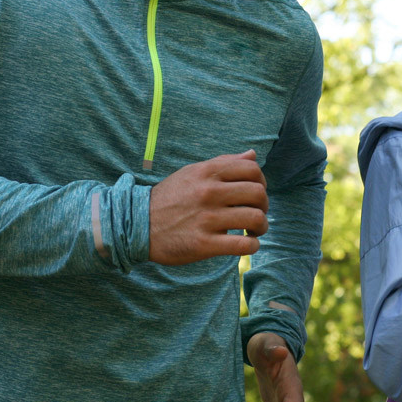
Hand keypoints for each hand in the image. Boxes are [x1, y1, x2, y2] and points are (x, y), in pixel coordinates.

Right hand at [148, 150, 268, 264]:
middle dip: (265, 205)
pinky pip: (243, 245)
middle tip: (257, 213)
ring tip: (254, 230)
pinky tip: (247, 244)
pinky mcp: (203, 244)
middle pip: (258, 193)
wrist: (136, 225)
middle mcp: (209, 193)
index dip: (262, 181)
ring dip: (262, 226)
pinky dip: (253, 246)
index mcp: (207, 173)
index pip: (252, 170)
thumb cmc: (170, 197)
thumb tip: (253, 155)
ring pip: (255, 219)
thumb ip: (224, 163)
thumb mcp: (193, 172)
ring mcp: (206, 219)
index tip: (256, 192)